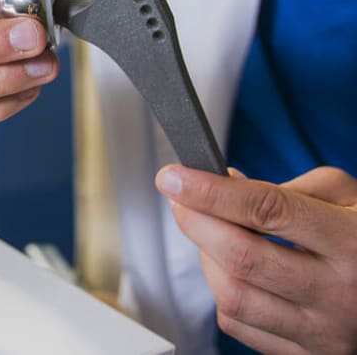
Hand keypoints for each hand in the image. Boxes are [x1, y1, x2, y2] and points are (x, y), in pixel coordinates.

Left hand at [156, 165, 356, 353]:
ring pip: (233, 296)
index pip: (268, 211)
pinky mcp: (303, 354)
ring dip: (205, 258)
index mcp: (352, 242)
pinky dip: (220, 292)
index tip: (175, 177)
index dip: (211, 192)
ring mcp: (322, 331)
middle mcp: (339, 292)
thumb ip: (290, 187)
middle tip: (180, 199)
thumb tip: (226, 184)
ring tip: (209, 234)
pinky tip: (229, 270)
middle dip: (196, 221)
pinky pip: (238, 324)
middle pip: (242, 256)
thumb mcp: (350, 199)